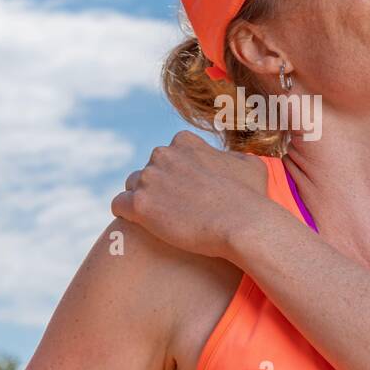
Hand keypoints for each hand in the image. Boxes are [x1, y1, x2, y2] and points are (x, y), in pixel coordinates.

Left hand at [110, 131, 274, 260]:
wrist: (243, 224)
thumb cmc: (252, 198)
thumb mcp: (249, 165)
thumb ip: (231, 157)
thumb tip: (228, 160)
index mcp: (184, 142)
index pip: (166, 156)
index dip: (174, 176)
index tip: (184, 193)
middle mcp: (162, 154)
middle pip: (147, 171)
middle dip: (157, 189)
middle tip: (173, 211)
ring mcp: (149, 178)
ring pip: (132, 187)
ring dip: (142, 202)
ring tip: (159, 222)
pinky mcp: (139, 205)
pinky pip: (118, 205)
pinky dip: (126, 215)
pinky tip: (139, 226)